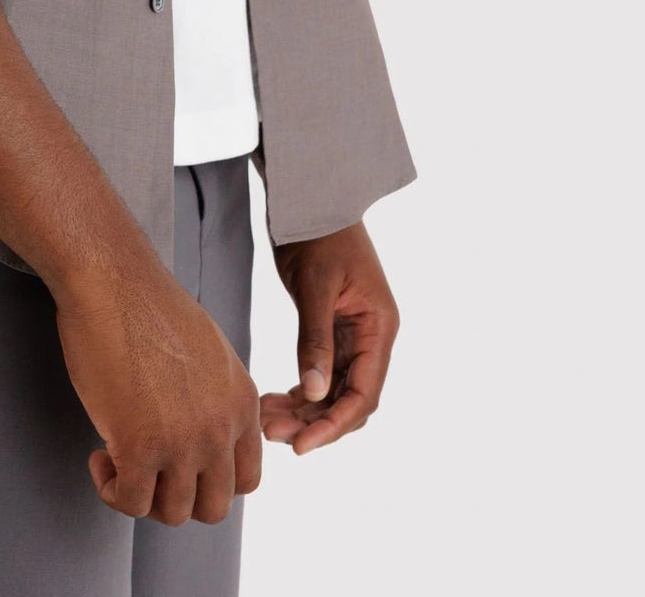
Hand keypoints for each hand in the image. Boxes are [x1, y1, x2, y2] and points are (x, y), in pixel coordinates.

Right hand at [53, 246, 261, 524]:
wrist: (112, 279)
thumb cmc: (146, 305)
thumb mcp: (208, 352)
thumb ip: (216, 397)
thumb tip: (199, 430)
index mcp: (242, 403)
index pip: (247, 480)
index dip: (208, 480)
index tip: (177, 461)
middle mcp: (222, 428)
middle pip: (214, 507)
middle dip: (177, 495)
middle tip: (147, 467)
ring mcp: (184, 442)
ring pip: (173, 512)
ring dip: (142, 493)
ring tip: (116, 457)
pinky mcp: (140, 445)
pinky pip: (130, 502)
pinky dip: (112, 490)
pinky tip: (99, 456)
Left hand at [260, 221, 398, 454]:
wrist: (310, 199)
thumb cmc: (318, 235)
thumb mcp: (315, 286)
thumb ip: (315, 340)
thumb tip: (313, 394)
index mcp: (379, 328)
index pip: (364, 394)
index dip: (334, 425)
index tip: (302, 446)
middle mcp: (372, 338)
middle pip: (348, 399)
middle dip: (313, 422)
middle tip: (271, 433)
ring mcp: (353, 335)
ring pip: (332, 390)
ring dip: (303, 410)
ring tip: (265, 420)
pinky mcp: (332, 330)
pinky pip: (320, 372)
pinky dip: (299, 389)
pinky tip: (272, 399)